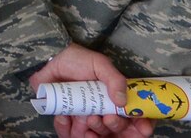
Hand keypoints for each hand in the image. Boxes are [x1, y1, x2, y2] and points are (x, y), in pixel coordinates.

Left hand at [28, 43, 153, 137]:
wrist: (48, 60)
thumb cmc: (76, 60)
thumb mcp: (99, 64)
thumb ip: (114, 79)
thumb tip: (122, 101)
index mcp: (115, 99)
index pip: (135, 118)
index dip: (142, 126)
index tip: (142, 128)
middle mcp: (103, 111)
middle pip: (117, 131)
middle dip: (114, 127)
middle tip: (105, 118)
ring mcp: (85, 118)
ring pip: (95, 136)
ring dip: (93, 131)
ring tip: (84, 118)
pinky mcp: (68, 121)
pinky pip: (70, 135)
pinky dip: (67, 129)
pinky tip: (64, 116)